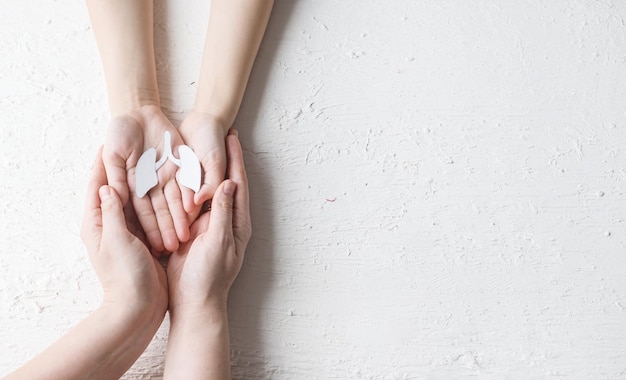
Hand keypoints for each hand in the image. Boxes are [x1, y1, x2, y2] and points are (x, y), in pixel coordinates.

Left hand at [81, 147, 167, 314]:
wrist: (140, 307)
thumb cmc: (123, 276)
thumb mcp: (115, 240)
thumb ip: (112, 212)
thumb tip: (108, 184)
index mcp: (98, 222)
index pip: (97, 185)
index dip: (101, 163)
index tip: (107, 141)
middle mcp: (115, 223)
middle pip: (120, 188)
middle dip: (128, 167)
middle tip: (135, 145)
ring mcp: (133, 230)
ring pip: (142, 198)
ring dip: (148, 181)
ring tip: (156, 159)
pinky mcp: (149, 237)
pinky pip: (157, 212)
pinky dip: (164, 199)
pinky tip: (172, 185)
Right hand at [103, 105, 190, 253]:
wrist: (136, 110)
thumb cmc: (118, 132)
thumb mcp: (113, 154)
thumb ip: (117, 175)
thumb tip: (117, 196)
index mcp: (133, 186)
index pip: (142, 212)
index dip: (149, 228)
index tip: (155, 246)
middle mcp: (152, 185)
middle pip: (161, 210)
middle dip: (167, 228)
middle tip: (174, 247)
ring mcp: (166, 176)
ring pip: (175, 200)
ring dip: (180, 217)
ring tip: (186, 236)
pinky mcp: (179, 164)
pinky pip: (186, 181)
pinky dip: (189, 194)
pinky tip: (194, 209)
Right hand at [167, 130, 250, 312]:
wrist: (193, 301)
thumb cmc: (209, 276)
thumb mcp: (218, 242)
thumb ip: (222, 213)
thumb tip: (228, 183)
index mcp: (235, 221)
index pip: (237, 182)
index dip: (234, 159)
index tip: (231, 136)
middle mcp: (224, 219)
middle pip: (224, 181)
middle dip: (223, 157)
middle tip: (220, 132)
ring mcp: (208, 224)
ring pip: (207, 188)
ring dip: (204, 168)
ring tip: (199, 144)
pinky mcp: (193, 230)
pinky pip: (192, 201)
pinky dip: (189, 185)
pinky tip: (181, 171)